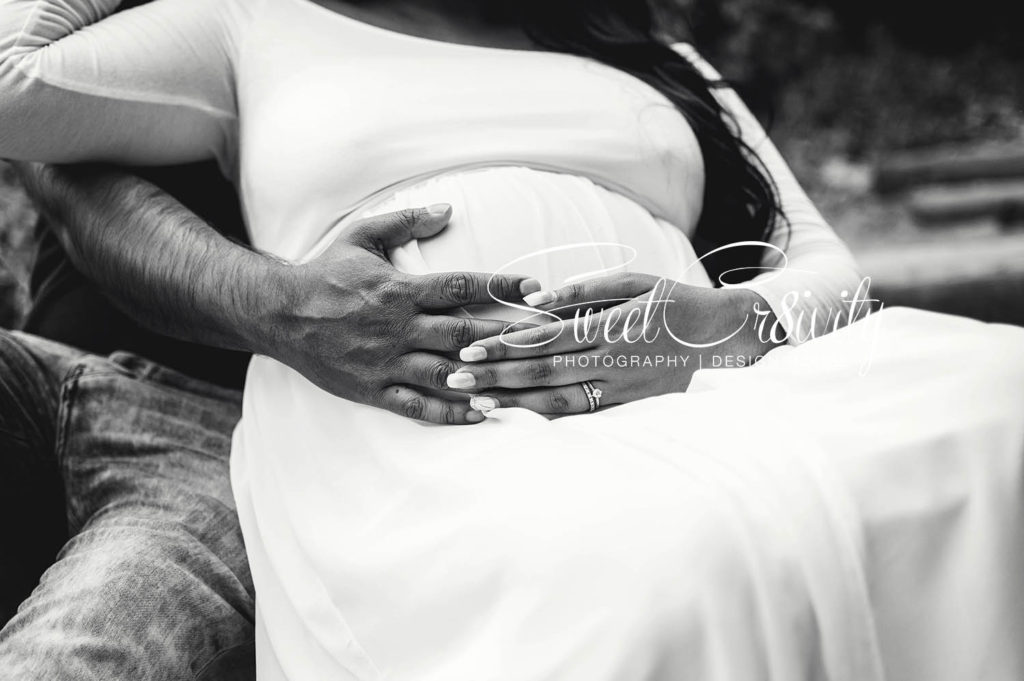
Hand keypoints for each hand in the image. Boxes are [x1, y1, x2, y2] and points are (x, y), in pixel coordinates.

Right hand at [256, 204, 539, 423]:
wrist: (279, 314)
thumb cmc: (325, 273)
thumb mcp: (361, 236)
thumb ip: (405, 221)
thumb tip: (448, 208)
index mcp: (400, 289)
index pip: (460, 285)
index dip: (500, 284)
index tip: (535, 287)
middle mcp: (399, 327)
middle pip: (464, 331)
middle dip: (508, 334)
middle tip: (548, 337)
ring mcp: (387, 362)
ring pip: (446, 372)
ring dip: (487, 377)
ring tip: (524, 381)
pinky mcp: (374, 389)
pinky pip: (418, 405)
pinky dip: (451, 412)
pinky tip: (483, 413)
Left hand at [446, 274, 782, 416]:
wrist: (726, 339)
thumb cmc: (674, 302)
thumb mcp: (635, 281)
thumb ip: (583, 290)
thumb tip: (534, 300)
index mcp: (611, 325)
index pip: (546, 337)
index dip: (504, 345)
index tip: (470, 348)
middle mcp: (612, 361)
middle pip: (543, 372)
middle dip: (495, 376)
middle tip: (454, 379)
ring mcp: (620, 389)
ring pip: (557, 401)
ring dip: (513, 402)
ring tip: (475, 403)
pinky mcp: (627, 407)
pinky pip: (579, 416)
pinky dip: (543, 418)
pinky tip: (515, 417)